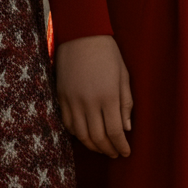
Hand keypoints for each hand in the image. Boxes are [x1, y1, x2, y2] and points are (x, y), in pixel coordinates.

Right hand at [55, 35, 132, 157]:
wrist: (81, 34)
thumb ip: (126, 103)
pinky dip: (77, 134)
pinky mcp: (61, 97)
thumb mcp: (124, 75)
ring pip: (81, 135)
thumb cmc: (107, 52)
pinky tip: (85, 134)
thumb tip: (126, 128)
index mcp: (108, 96)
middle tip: (114, 153)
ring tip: (102, 148)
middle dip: (108, 150)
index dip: (121, 146)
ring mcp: (72, 100)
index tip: (126, 152)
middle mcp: (89, 102)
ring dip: (92, 146)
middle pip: (98, 138)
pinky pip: (67, 123)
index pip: (115, 132)